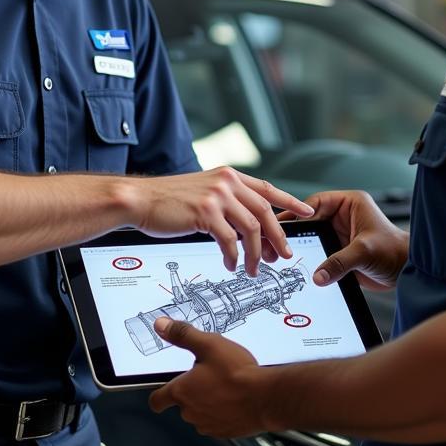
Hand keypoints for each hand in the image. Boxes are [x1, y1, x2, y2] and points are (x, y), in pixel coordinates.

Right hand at [125, 168, 314, 273]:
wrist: (138, 199)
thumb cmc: (167, 200)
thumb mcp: (203, 191)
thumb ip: (226, 200)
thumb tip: (246, 223)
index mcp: (229, 176)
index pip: (268, 189)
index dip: (290, 202)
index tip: (307, 212)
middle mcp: (227, 182)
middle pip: (265, 212)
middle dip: (278, 238)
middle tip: (284, 257)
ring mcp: (217, 197)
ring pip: (251, 230)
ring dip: (256, 254)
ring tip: (253, 269)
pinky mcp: (205, 213)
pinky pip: (230, 241)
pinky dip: (234, 257)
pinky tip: (231, 265)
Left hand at [148, 318, 269, 436]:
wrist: (265, 397)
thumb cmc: (237, 373)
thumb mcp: (209, 345)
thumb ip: (183, 335)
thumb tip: (161, 325)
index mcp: (182, 392)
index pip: (157, 401)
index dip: (158, 396)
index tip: (162, 392)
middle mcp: (191, 412)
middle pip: (183, 404)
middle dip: (193, 391)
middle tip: (210, 374)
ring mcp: (208, 425)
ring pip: (201, 413)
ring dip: (208, 402)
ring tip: (226, 385)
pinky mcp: (225, 432)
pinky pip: (218, 421)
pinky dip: (224, 412)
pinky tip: (237, 398)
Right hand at [281, 190, 407, 289]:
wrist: (406, 271)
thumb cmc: (394, 251)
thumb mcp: (365, 252)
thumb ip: (340, 262)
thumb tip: (318, 275)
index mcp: (350, 204)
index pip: (317, 203)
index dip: (298, 212)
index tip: (283, 222)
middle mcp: (342, 216)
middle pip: (310, 220)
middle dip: (295, 230)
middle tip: (277, 239)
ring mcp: (339, 234)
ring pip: (312, 236)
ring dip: (300, 245)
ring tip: (281, 253)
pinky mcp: (339, 251)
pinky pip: (318, 252)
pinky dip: (309, 258)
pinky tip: (296, 264)